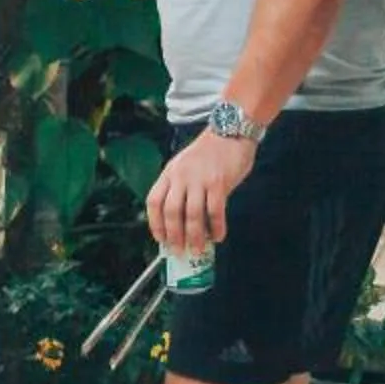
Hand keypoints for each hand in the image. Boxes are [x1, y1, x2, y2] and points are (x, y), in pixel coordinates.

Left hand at [147, 130, 255, 253]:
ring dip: (194, 236)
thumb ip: (180, 188)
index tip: (160, 239)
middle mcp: (181, 177)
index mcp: (169, 173)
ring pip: (193, 215)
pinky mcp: (219, 182)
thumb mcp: (184, 166)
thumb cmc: (208, 153)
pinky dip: (216, 227)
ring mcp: (200, 179)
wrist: (230, 132)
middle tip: (178, 251)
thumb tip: (181, 221)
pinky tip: (218, 237)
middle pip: (172, 212)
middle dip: (174, 235)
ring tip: (197, 250)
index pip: (154, 201)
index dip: (155, 223)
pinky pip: (215, 211)